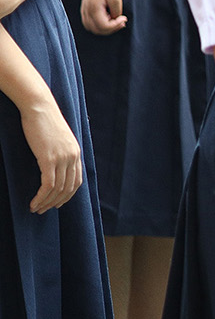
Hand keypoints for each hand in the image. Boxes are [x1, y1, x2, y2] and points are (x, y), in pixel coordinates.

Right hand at [20, 97, 81, 211]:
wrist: (40, 108)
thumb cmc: (44, 121)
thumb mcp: (58, 138)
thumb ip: (60, 150)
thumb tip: (54, 162)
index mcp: (76, 152)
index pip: (77, 181)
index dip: (67, 195)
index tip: (56, 203)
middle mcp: (73, 157)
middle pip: (68, 188)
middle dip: (55, 202)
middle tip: (43, 210)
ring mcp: (62, 158)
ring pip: (57, 189)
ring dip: (46, 202)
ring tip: (35, 209)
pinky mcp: (49, 159)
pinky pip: (48, 185)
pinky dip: (41, 197)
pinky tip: (33, 203)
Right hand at [80, 0, 126, 35]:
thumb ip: (116, 11)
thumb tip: (115, 20)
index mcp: (93, 9)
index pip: (103, 27)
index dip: (115, 26)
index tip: (124, 18)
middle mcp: (86, 10)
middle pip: (96, 29)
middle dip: (110, 29)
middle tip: (121, 21)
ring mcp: (84, 8)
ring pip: (91, 27)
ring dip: (104, 27)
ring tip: (115, 19)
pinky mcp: (86, 5)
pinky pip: (89, 20)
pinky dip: (99, 23)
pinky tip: (108, 16)